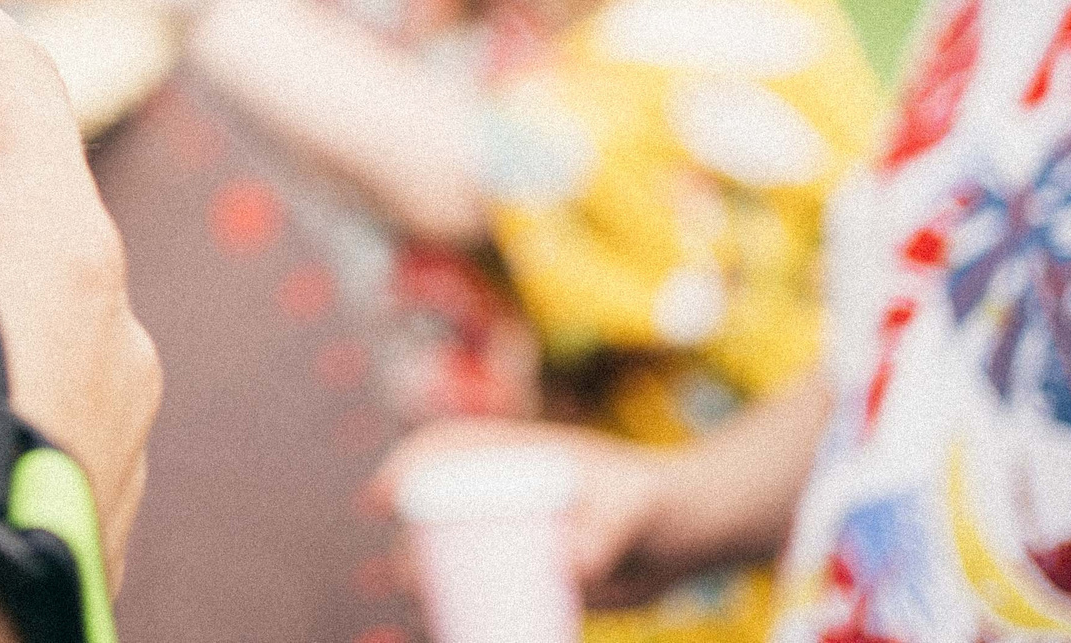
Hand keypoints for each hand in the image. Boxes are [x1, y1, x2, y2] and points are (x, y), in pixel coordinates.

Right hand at [375, 419, 688, 610]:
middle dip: (410, 539)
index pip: (447, 446)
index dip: (407, 464)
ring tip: (426, 608)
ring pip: (452, 554)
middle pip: (438, 508)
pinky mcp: (530, 574)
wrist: (686, 537)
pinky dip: (458, 609)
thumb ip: (605, 532)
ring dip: (426, 578)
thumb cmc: (657, 504)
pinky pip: (481, 589)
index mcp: (516, 455)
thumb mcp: (633, 510)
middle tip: (409, 573)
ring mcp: (516, 534)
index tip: (383, 495)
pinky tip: (448, 629)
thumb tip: (568, 567)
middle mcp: (506, 491)